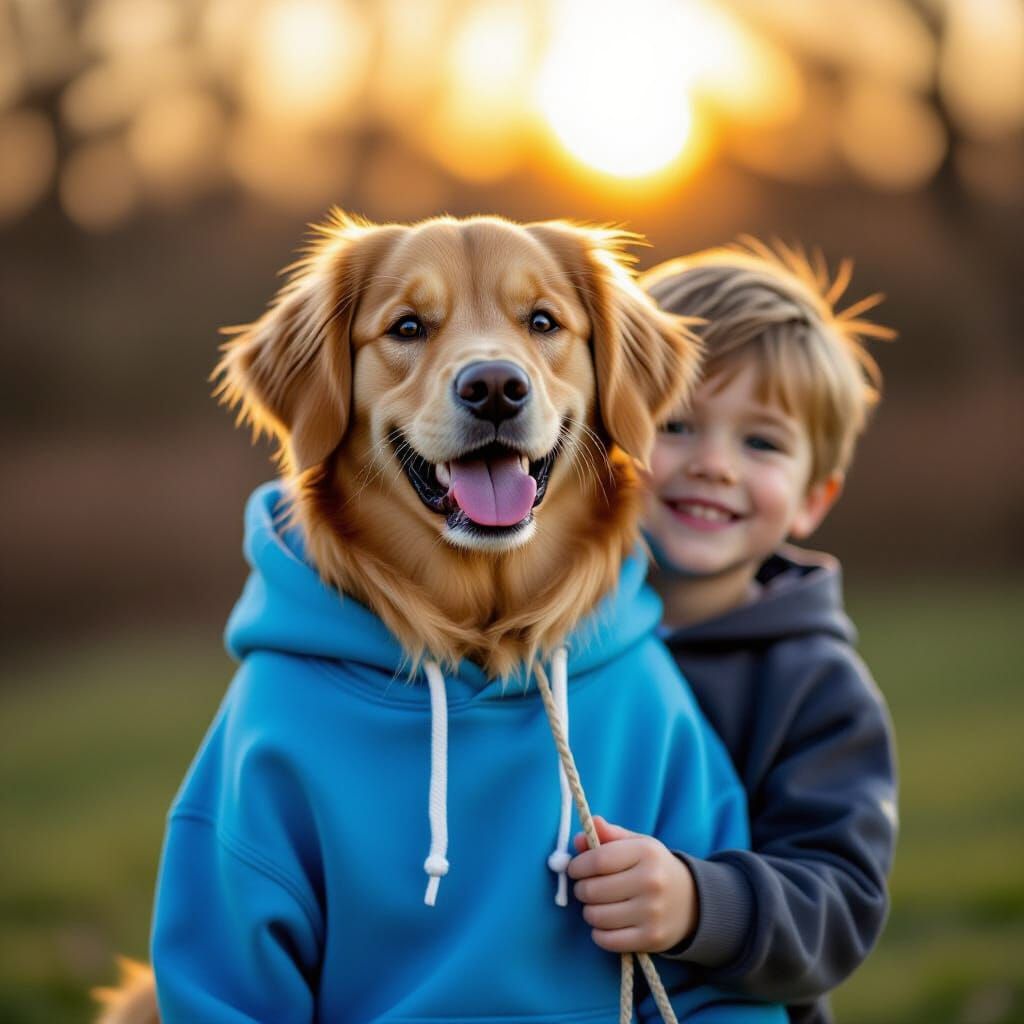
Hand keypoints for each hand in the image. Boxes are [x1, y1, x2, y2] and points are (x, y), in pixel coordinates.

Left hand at [568, 816, 697, 953]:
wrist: (692, 901)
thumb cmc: (654, 867)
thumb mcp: (636, 844)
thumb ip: (608, 836)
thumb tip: (578, 839)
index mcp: (646, 852)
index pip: (598, 860)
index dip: (578, 866)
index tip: (575, 869)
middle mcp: (651, 881)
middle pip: (594, 890)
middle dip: (581, 889)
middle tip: (586, 888)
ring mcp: (652, 912)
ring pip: (597, 916)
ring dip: (589, 911)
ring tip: (597, 905)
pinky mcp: (651, 939)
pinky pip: (607, 940)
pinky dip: (599, 933)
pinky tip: (606, 924)